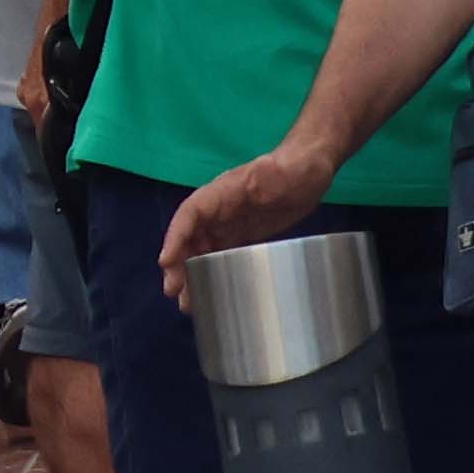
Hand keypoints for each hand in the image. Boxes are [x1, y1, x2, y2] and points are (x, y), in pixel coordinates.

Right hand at [157, 146, 337, 284]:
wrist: (307, 172)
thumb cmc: (289, 170)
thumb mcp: (273, 173)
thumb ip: (261, 178)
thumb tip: (245, 184)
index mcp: (218, 194)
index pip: (188, 215)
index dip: (174, 238)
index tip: (166, 261)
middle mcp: (216, 211)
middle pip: (189, 238)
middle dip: (178, 264)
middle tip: (174, 291)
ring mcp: (227, 224)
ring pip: (200, 250)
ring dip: (190, 273)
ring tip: (188, 302)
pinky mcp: (241, 235)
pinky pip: (218, 254)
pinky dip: (209, 271)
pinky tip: (210, 289)